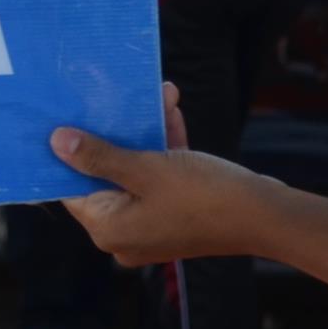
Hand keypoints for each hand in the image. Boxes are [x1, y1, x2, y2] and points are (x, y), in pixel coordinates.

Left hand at [54, 87, 278, 263]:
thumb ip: (99, 156)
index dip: (67, 154)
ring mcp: (153, 225)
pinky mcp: (178, 214)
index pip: (71, 188)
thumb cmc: (206, 195)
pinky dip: (165, 148)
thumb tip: (56, 142)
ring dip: (145, 134)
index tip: (62, 120)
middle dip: (114, 134)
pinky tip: (171, 109)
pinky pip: (161, 177)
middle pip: (105, 176)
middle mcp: (125, 234)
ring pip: (136, 171)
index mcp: (108, 229)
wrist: (271, 217)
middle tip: (106, 99)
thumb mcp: (146, 169)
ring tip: (153, 95)